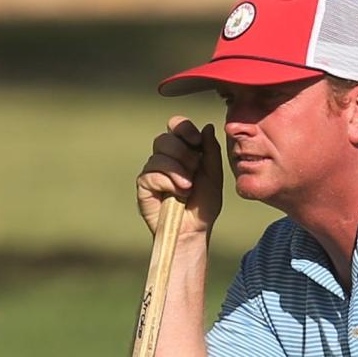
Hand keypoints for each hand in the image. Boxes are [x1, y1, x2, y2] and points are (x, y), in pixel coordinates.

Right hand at [136, 117, 223, 236]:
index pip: (176, 126)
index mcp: (183, 151)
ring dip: (177, 171)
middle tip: (194, 170)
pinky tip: (177, 194)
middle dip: (183, 154)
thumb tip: (208, 126)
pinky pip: (151, 174)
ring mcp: (152, 171)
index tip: (196, 141)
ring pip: (158, 156)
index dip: (184, 128)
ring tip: (188, 188)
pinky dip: (167, 183)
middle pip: (165, 138)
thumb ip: (211, 152)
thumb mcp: (214, 176)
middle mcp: (165, 158)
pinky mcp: (144, 185)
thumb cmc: (204, 205)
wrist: (194, 230)